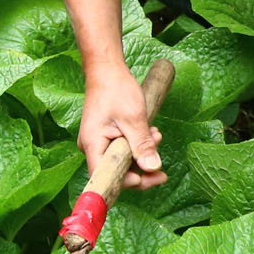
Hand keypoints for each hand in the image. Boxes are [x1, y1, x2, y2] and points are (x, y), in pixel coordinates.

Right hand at [79, 65, 164, 189]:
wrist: (108, 70)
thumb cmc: (116, 90)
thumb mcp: (134, 119)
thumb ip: (142, 145)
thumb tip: (153, 168)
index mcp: (92, 145)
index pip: (106, 177)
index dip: (126, 182)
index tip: (148, 178)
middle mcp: (92, 148)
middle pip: (116, 172)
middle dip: (141, 169)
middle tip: (162, 167)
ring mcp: (99, 143)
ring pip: (122, 161)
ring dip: (142, 154)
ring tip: (156, 136)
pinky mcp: (107, 137)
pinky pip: (123, 150)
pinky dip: (138, 145)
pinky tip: (150, 134)